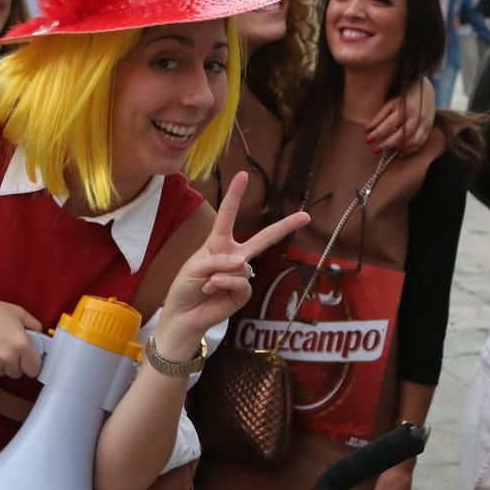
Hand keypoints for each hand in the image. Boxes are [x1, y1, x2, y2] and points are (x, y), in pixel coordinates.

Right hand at [0, 289, 42, 378]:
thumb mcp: (16, 312)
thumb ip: (34, 325)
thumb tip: (40, 336)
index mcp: (20, 344)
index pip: (34, 369)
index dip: (32, 363)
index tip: (28, 359)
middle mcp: (7, 357)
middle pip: (18, 373)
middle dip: (16, 364)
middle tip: (9, 348)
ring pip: (3, 373)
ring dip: (2, 364)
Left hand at [158, 172, 309, 354]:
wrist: (184, 315)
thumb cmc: (185, 287)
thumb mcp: (193, 267)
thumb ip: (217, 261)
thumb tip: (243, 263)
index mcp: (218, 244)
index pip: (228, 216)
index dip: (235, 196)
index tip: (243, 175)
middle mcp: (234, 256)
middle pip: (263, 239)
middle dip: (284, 227)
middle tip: (306, 216)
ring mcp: (241, 275)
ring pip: (241, 266)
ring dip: (219, 275)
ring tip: (206, 284)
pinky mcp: (244, 293)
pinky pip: (241, 282)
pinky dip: (224, 284)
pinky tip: (212, 290)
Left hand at [366, 78, 435, 152]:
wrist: (426, 90)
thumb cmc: (404, 97)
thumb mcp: (391, 102)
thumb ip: (381, 115)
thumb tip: (368, 128)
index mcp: (405, 108)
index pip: (389, 124)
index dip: (378, 133)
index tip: (368, 140)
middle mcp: (416, 116)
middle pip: (401, 135)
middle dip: (387, 144)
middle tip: (375, 150)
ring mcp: (424, 123)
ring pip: (412, 141)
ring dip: (399, 148)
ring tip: (387, 151)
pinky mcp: (429, 128)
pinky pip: (420, 142)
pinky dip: (411, 149)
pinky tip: (401, 152)